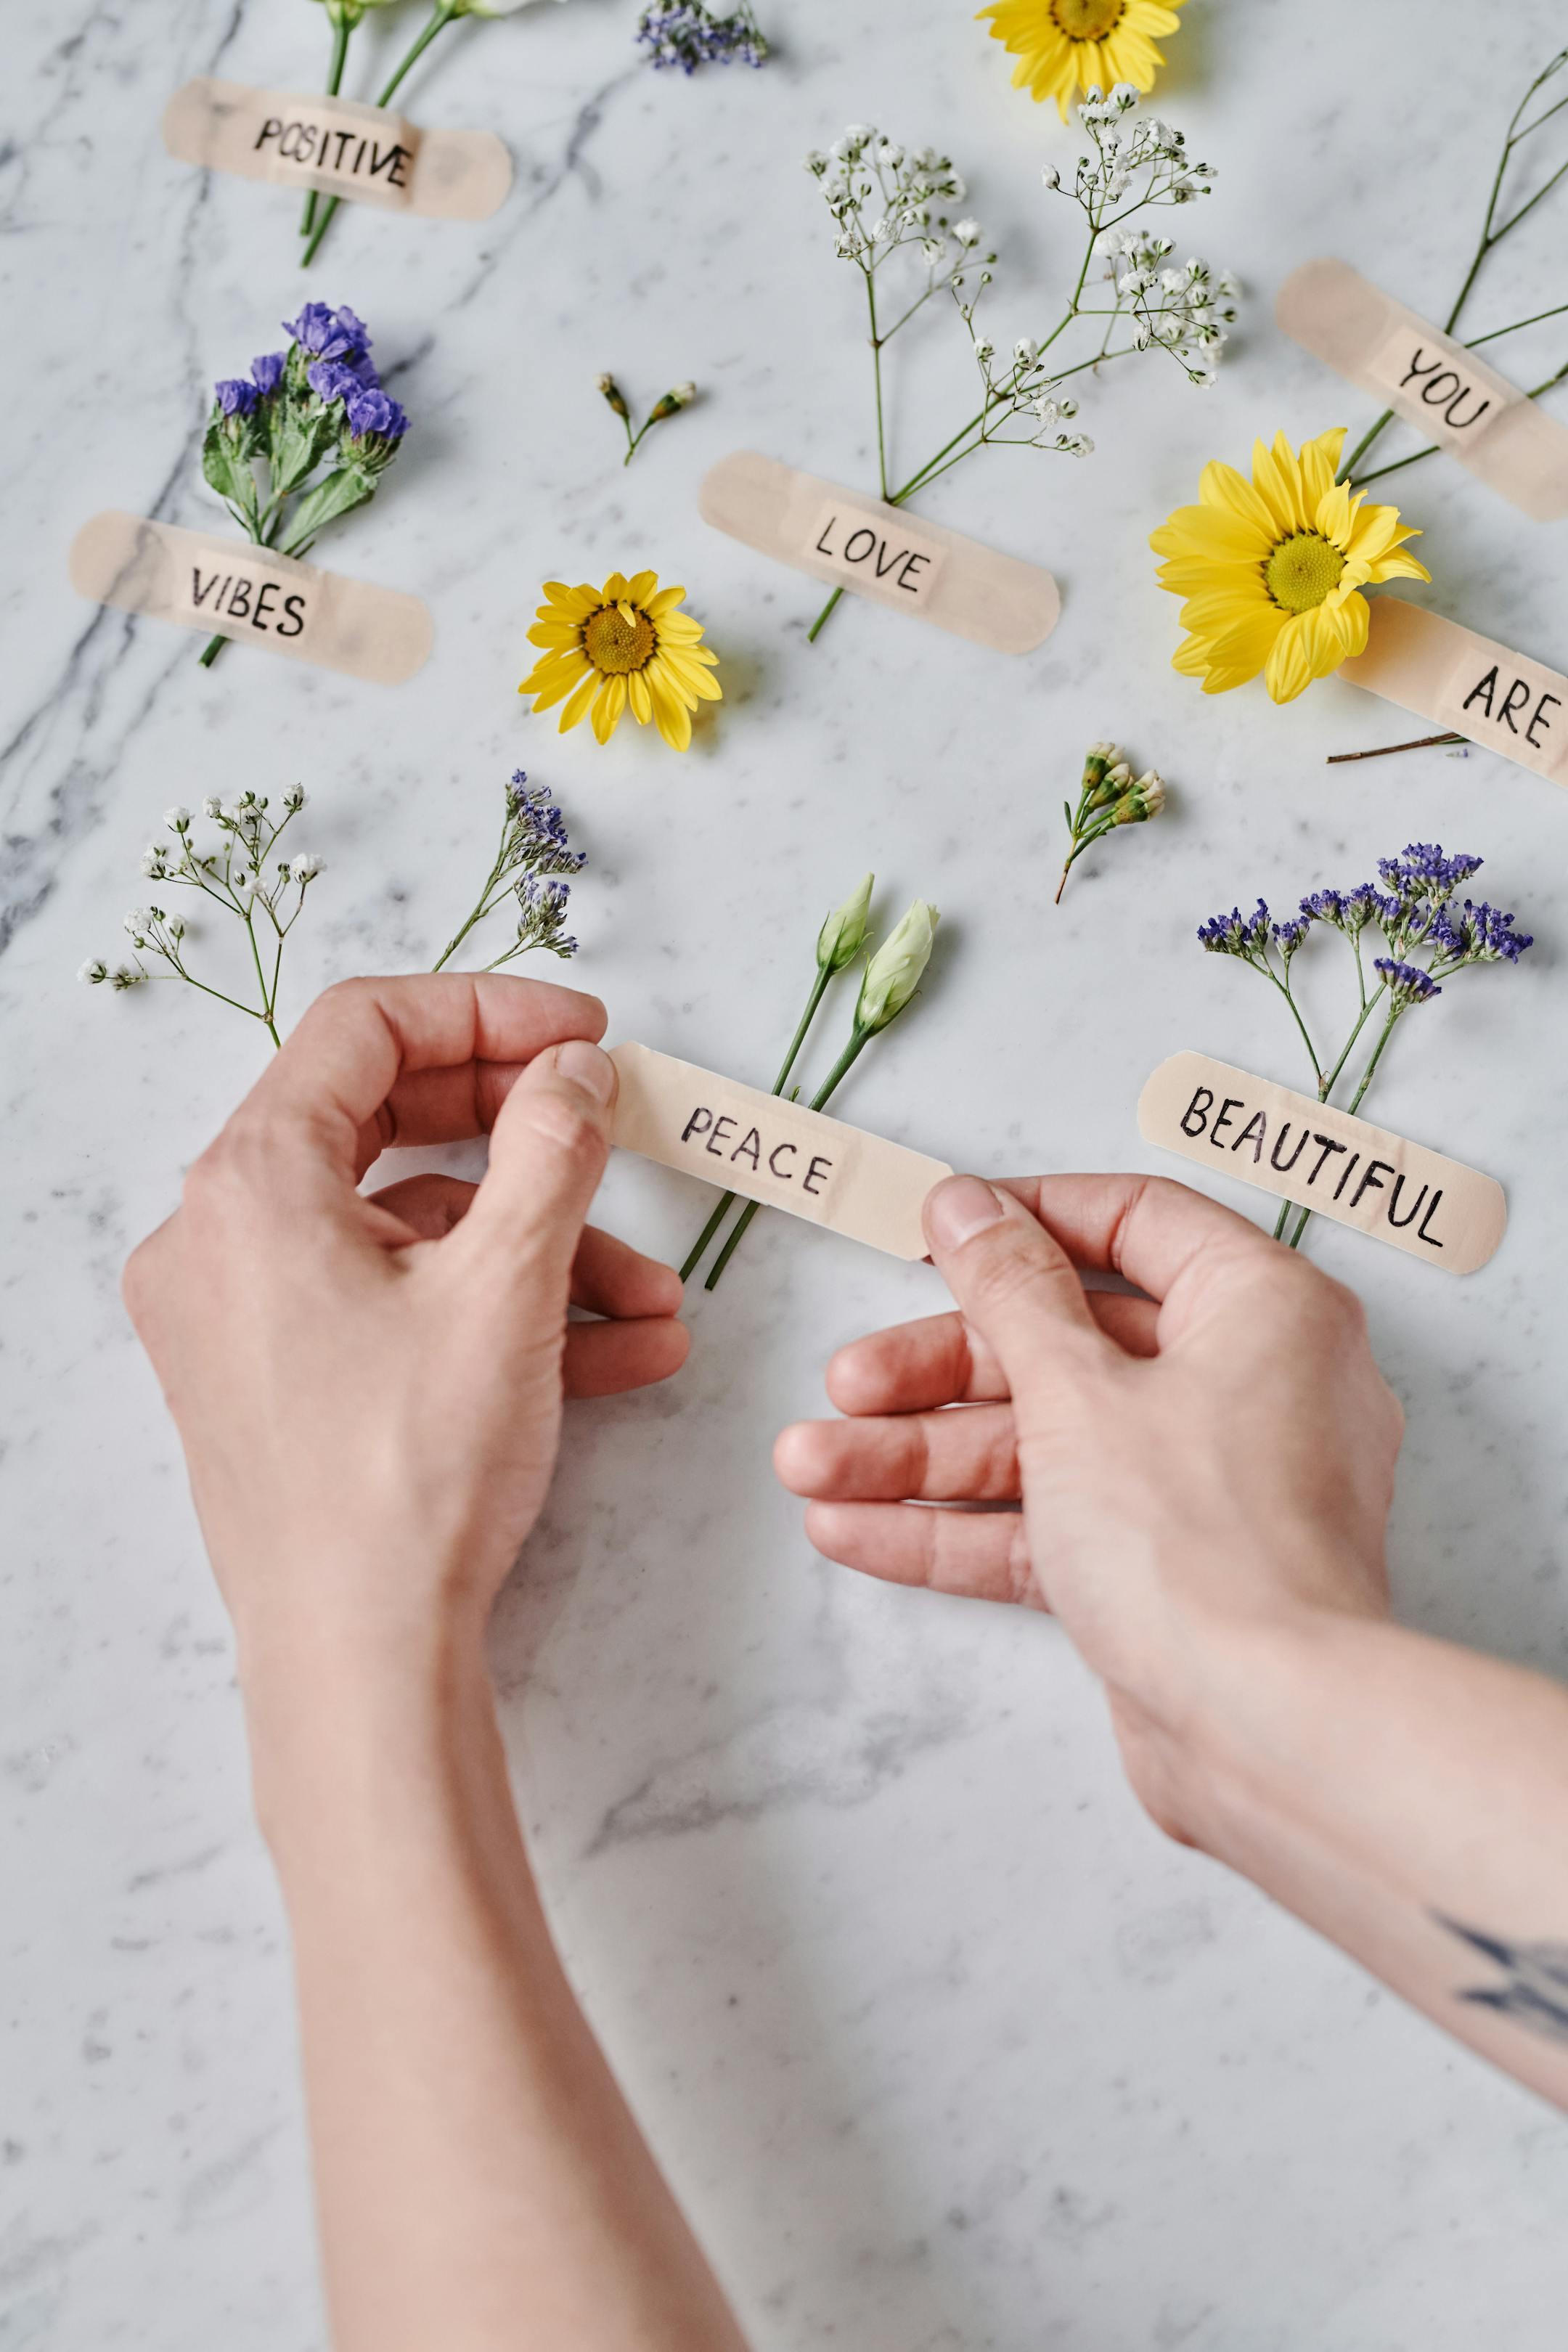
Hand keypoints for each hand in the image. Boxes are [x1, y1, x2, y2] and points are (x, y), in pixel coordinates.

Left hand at [123, 975, 686, 1689]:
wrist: (359, 1665)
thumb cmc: (408, 1479)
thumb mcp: (508, 1287)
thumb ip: (552, 1148)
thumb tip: (573, 1071)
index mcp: (251, 1183)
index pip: (364, 1030)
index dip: (489, 1010)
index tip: (585, 1032)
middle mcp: (220, 1237)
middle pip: (386, 1125)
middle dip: (529, 1140)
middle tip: (616, 1130)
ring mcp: (241, 1316)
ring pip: (409, 1234)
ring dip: (542, 1252)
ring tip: (656, 1303)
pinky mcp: (275, 1381)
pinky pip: (391, 1307)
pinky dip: (494, 1314)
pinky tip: (616, 1353)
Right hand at [774, 1173, 1402, 1841]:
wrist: (1268, 1729)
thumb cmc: (1205, 1542)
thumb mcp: (1076, 1387)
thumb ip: (1010, 1289)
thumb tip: (967, 1206)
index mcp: (1262, 1308)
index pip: (1136, 1223)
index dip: (1026, 1220)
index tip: (936, 1230)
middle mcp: (1248, 1387)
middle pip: (1067, 1343)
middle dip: (938, 1371)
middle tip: (846, 1384)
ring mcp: (1207, 1487)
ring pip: (1045, 1442)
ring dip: (922, 1455)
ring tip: (811, 1470)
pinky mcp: (1167, 1571)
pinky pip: (1052, 1524)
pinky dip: (960, 1525)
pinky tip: (856, 1528)